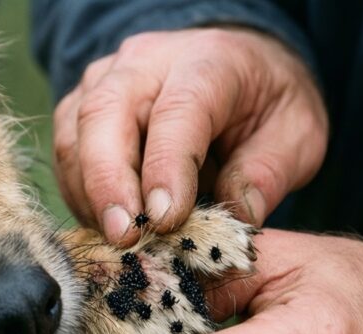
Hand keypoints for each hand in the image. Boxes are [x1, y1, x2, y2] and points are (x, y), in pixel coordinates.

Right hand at [53, 28, 327, 243]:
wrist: (235, 68)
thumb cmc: (265, 104)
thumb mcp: (297, 134)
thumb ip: (267, 173)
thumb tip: (234, 219)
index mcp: (208, 62)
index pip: (176, 112)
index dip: (166, 168)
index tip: (166, 221)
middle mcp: (145, 62)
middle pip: (105, 115)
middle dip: (108, 183)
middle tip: (124, 238)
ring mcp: (103, 81)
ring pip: (74, 137)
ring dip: (90, 197)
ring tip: (120, 242)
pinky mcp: (79, 106)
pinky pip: (65, 154)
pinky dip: (80, 197)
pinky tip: (108, 226)